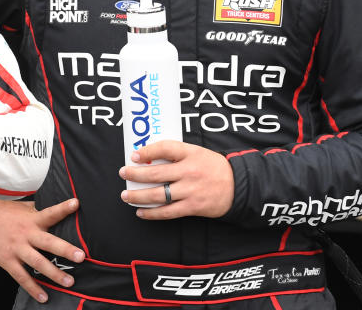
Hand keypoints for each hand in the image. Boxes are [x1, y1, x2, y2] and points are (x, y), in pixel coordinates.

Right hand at [0, 198, 83, 303]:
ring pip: (38, 263)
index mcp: (31, 219)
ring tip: (69, 282)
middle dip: (65, 250)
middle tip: (81, 257)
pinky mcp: (6, 261)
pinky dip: (33, 288)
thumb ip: (36, 209)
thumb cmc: (1, 212)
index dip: (63, 208)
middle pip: (48, 242)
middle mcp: (26, 233)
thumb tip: (53, 206)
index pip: (50, 212)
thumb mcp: (20, 207)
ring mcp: (16, 248)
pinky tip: (44, 297)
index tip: (76, 203)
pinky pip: (21, 277)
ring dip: (54, 274)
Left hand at [118, 140, 233, 218]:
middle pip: (156, 174)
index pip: (165, 148)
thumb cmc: (213, 167)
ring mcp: (190, 190)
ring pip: (158, 194)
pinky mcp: (192, 207)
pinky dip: (152, 213)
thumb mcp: (197, 153)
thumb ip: (177, 154)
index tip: (134, 155)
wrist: (238, 186)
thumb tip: (149, 156)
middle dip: (135, 174)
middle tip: (123, 173)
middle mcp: (189, 171)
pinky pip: (167, 212)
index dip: (147, 151)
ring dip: (138, 196)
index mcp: (190, 153)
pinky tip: (141, 212)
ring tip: (126, 195)